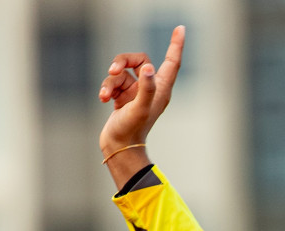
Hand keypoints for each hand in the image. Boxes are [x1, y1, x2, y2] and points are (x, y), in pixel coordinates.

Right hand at [97, 25, 184, 182]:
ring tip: (105, 95)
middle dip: (123, 61)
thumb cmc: (133, 129)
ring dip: (110, 80)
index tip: (180, 29)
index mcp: (162, 89)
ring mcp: (136, 91)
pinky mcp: (122, 96)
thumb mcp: (140, 108)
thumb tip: (149, 68)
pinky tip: (103, 100)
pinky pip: (112, 82)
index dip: (176, 45)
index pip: (172, 61)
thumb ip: (146, 88)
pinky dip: (106, 89)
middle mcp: (150, 87)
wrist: (119, 146)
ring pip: (121, 71)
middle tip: (113, 70)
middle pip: (138, 60)